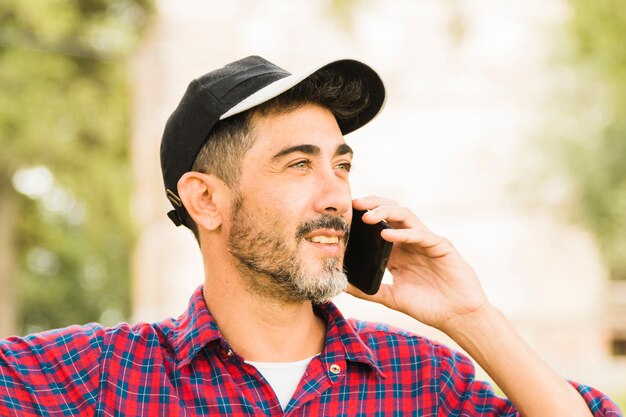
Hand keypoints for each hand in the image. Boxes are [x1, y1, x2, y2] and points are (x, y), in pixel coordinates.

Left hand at [346, 196, 489, 333]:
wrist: (458, 317)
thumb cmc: (428, 306)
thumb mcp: (392, 298)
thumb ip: (369, 291)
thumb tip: (343, 286)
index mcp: (399, 250)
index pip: (379, 225)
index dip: (363, 216)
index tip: (344, 214)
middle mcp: (411, 241)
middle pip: (391, 213)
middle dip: (373, 205)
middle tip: (354, 204)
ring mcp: (426, 241)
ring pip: (405, 216)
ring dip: (386, 213)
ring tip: (367, 217)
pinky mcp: (441, 246)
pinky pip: (421, 234)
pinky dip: (404, 234)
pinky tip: (387, 235)